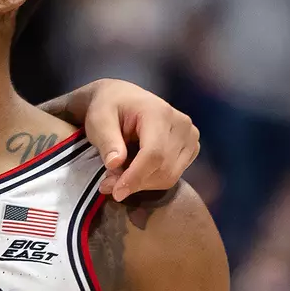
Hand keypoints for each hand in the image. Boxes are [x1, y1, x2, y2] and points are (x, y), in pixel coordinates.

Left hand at [74, 80, 199, 198]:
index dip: (136, 177)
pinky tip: (134, 171)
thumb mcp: (99, 121)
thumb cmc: (108, 107)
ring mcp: (190, 136)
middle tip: (108, 184)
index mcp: (159, 113)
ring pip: (170, 176)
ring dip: (142, 184)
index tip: (117, 193)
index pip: (154, 153)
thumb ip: (107, 142)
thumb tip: (115, 164)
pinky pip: (173, 175)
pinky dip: (151, 180)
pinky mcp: (191, 148)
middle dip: (135, 183)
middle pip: (163, 168)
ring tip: (118, 176)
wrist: (122, 98)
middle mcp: (182, 124)